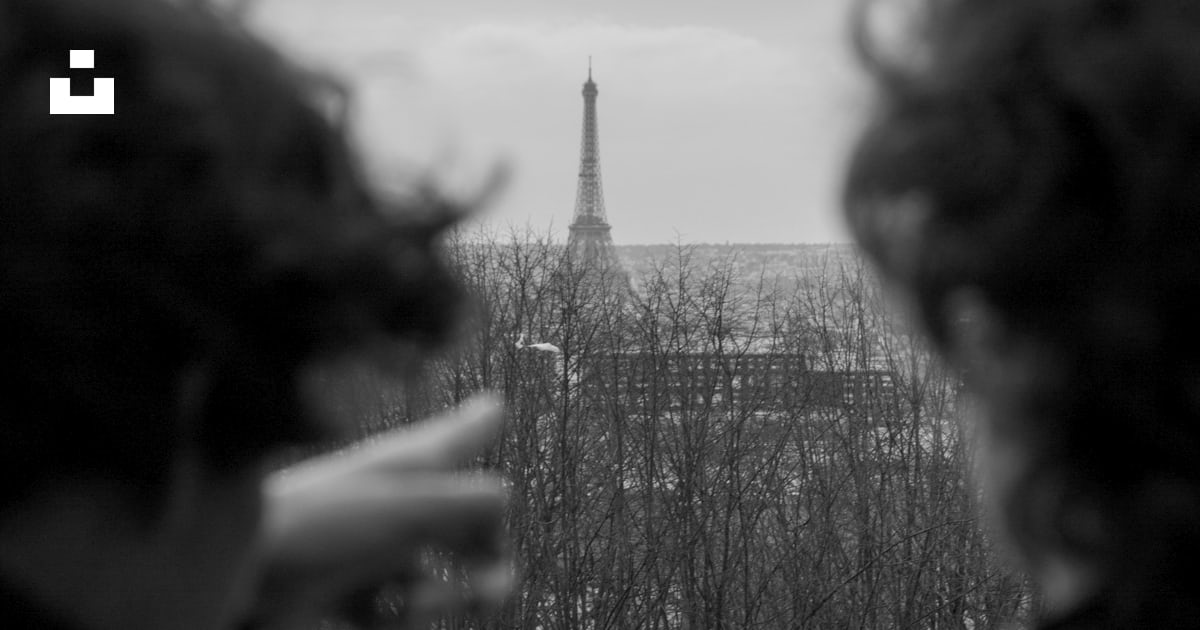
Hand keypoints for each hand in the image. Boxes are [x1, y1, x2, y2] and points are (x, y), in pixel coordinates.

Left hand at [244, 394, 509, 628]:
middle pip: (465, 522)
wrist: (235, 579)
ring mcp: (376, 549)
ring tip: (408, 604)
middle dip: (486, 556)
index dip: (482, 422)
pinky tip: (374, 614)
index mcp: (412, 466)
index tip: (496, 407)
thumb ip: (471, 501)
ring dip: (441, 598)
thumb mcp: (408, 506)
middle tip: (494, 586)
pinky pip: (401, 609)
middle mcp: (398, 503)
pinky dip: (400, 618)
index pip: (460, 433)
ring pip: (438, 576)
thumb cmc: (313, 525)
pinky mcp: (353, 591)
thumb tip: (508, 499)